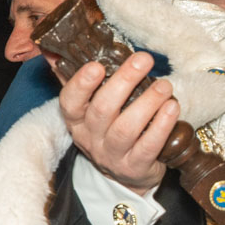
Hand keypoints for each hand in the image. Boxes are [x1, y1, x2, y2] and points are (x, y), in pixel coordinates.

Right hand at [57, 51, 177, 193]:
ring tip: (164, 85)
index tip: (97, 65)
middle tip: (144, 59)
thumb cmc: (110, 130)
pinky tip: (172, 107)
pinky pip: (148, 147)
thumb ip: (77, 80)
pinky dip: (161, 126)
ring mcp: (112, 155)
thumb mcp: (90, 109)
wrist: (126, 175)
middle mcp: (90, 138)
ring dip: (147, 103)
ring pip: (126, 129)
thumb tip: (52, 49)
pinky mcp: (135, 167)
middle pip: (102, 110)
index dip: (82, 84)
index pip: (70, 102)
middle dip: (123, 81)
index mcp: (76, 120)